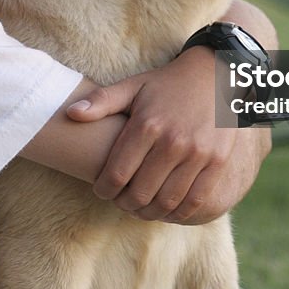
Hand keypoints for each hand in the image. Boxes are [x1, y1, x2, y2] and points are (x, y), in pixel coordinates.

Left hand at [67, 47, 271, 223]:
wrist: (216, 75)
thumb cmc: (168, 84)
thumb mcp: (134, 86)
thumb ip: (102, 101)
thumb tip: (70, 113)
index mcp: (147, 125)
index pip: (117, 174)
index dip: (104, 190)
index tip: (102, 191)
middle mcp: (172, 142)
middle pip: (140, 193)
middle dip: (124, 204)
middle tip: (120, 202)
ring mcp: (198, 154)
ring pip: (166, 202)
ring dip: (149, 212)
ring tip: (141, 207)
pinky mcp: (218, 163)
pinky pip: (195, 201)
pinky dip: (177, 213)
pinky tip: (167, 209)